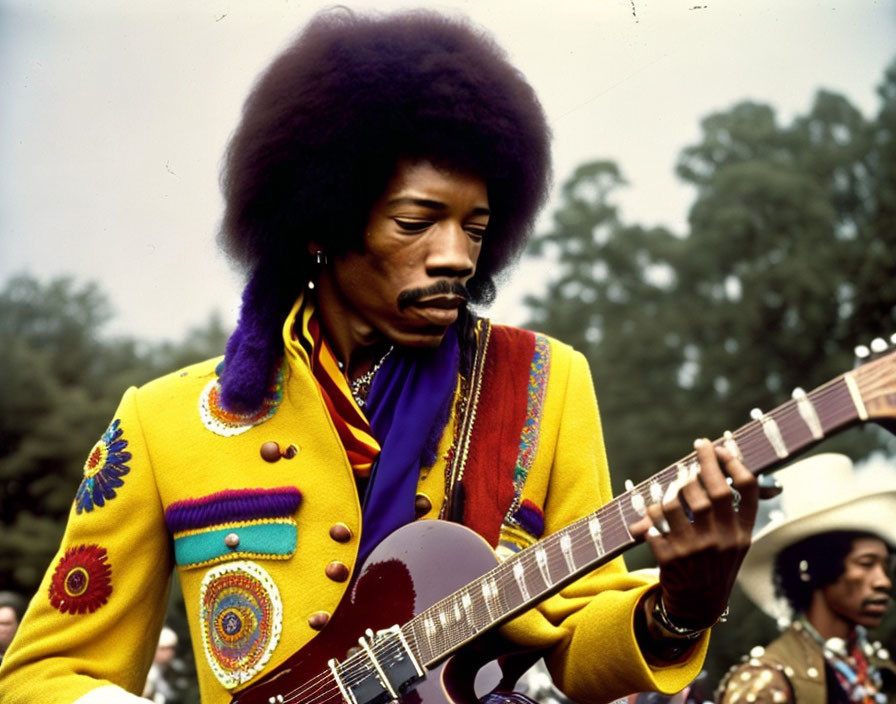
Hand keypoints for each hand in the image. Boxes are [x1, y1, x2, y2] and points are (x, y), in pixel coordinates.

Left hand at [629, 438, 757, 630]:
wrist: (698, 605)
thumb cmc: (715, 564)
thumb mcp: (734, 543)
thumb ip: (732, 512)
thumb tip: (723, 467)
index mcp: (742, 534)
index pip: (747, 491)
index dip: (735, 464)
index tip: (722, 448)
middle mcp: (722, 540)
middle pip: (715, 490)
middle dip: (706, 461)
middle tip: (699, 445)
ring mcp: (696, 548)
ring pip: (678, 502)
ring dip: (672, 489)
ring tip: (673, 487)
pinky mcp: (670, 556)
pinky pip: (653, 521)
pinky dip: (650, 513)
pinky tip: (653, 515)